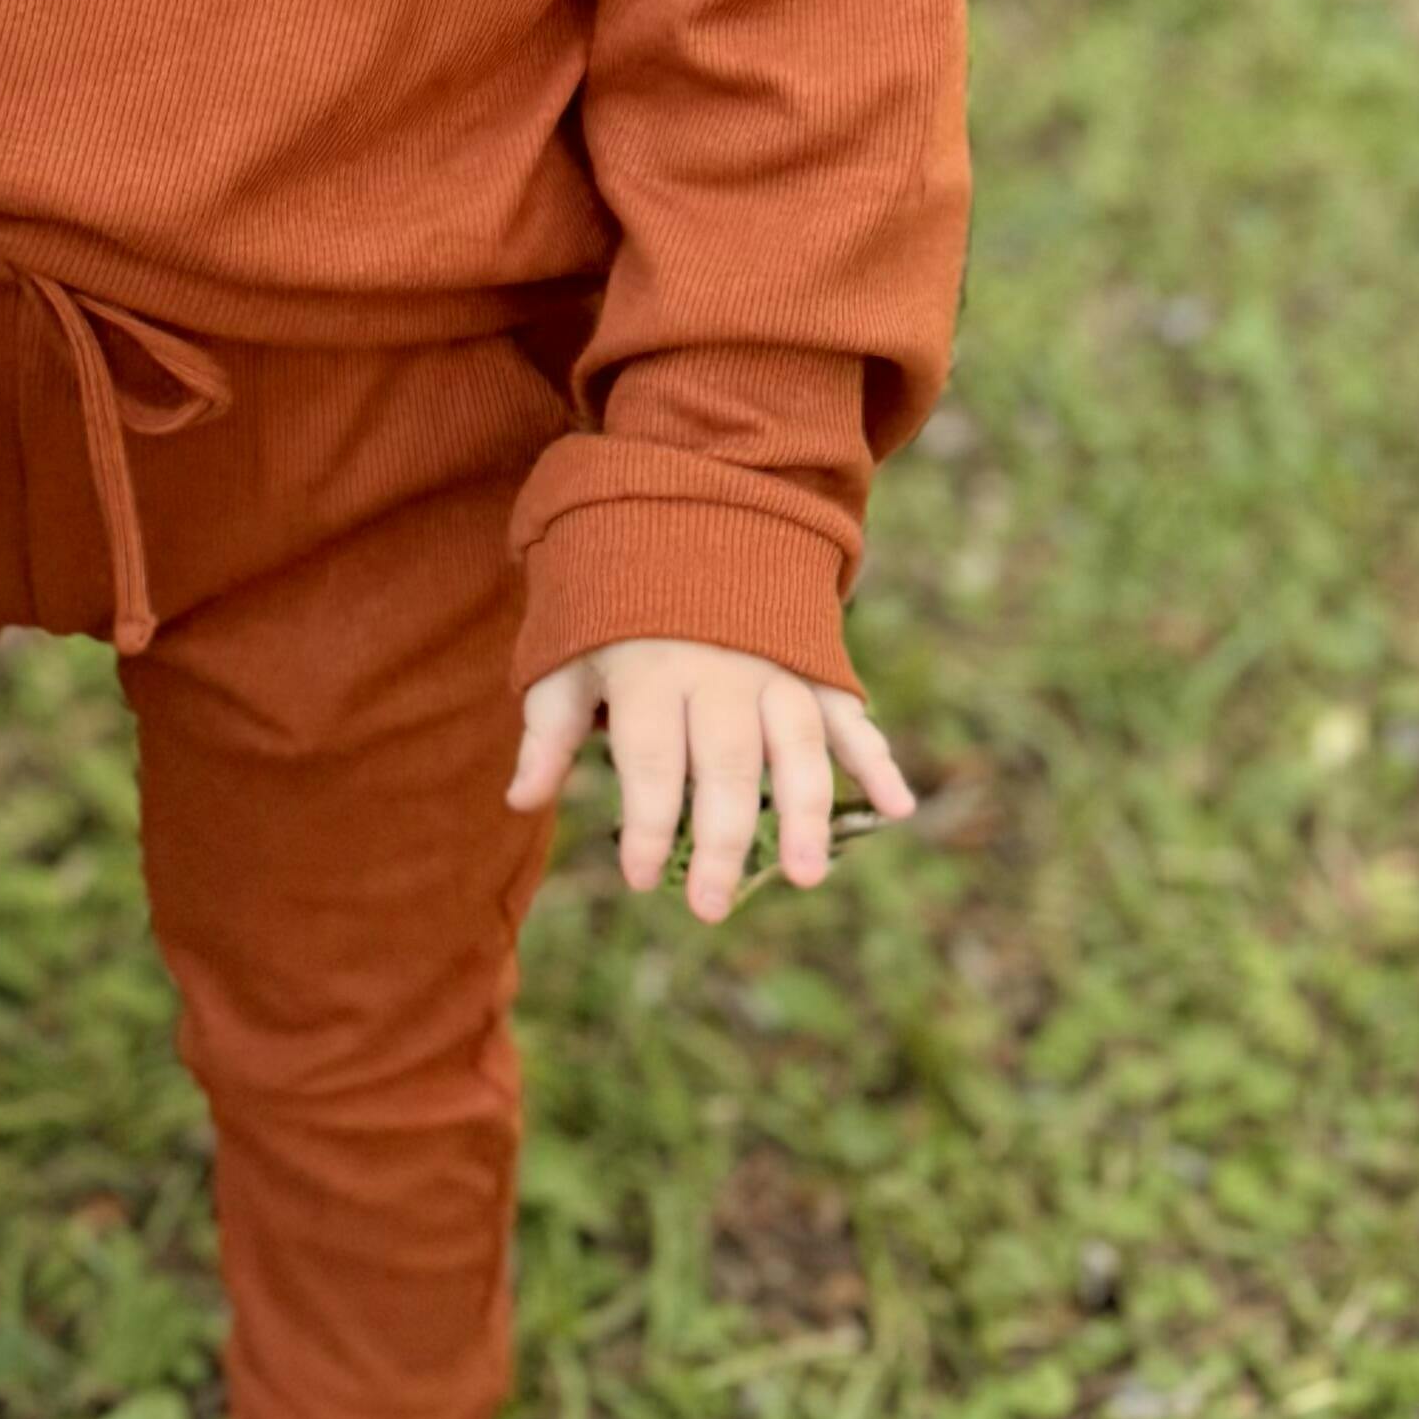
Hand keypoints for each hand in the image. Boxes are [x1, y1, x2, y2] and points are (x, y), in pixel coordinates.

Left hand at [509, 640, 920, 924]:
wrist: (685, 511)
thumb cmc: (614, 605)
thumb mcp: (567, 655)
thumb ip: (548, 730)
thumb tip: (520, 802)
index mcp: (650, 671)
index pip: (652, 761)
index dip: (647, 825)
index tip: (642, 881)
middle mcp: (718, 670)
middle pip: (726, 764)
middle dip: (721, 840)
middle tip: (711, 907)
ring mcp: (774, 666)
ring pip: (795, 745)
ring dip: (804, 813)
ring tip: (804, 876)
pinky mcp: (814, 663)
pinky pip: (848, 715)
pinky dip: (877, 760)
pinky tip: (898, 810)